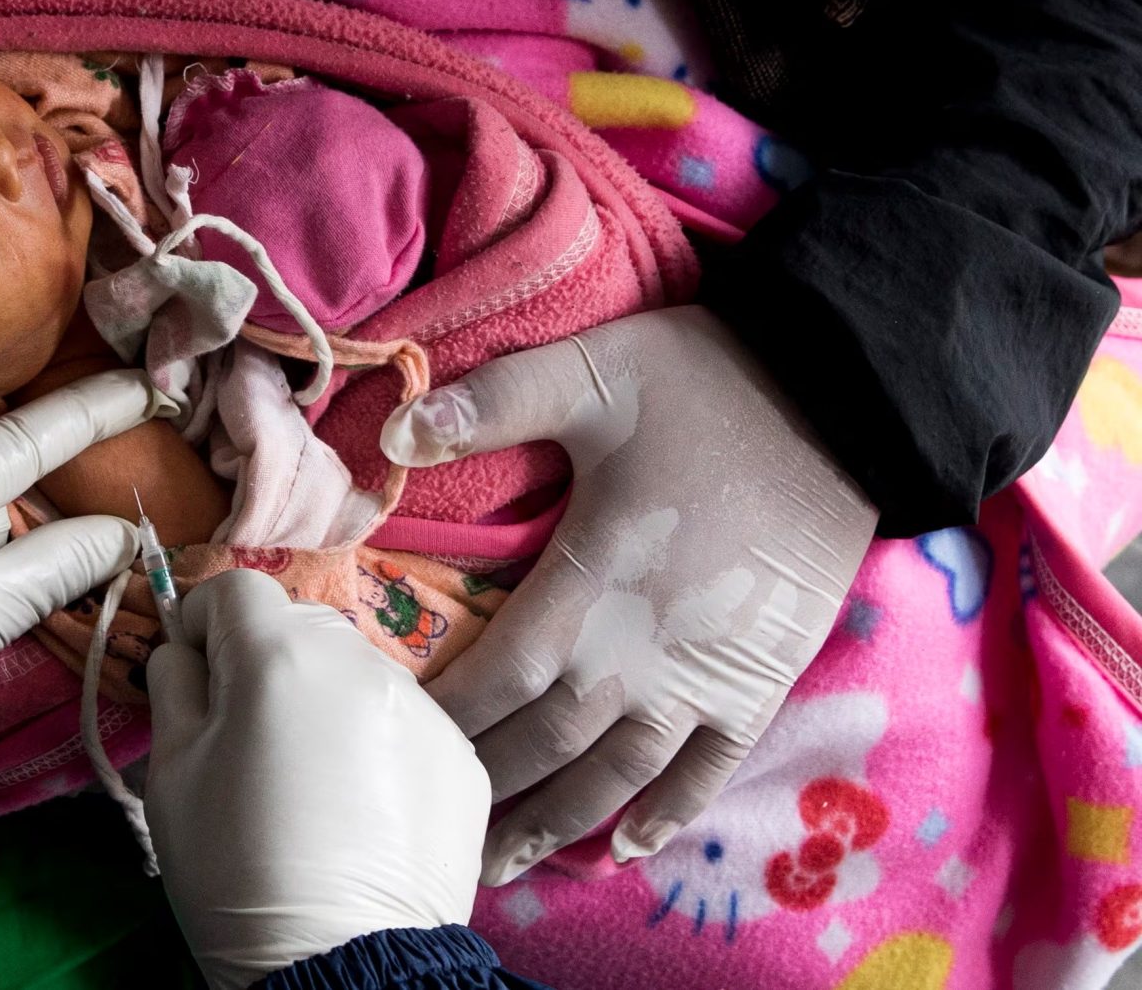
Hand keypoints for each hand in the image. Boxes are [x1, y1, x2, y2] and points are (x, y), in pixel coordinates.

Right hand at [146, 571, 486, 987]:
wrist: (343, 968)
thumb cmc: (235, 869)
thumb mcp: (171, 773)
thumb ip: (174, 685)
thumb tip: (186, 651)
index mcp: (278, 655)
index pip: (233, 590)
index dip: (203, 626)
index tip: (195, 678)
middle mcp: (359, 661)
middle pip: (298, 626)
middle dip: (265, 662)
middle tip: (250, 740)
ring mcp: (421, 707)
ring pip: (354, 672)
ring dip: (324, 701)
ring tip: (313, 782)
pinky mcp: (461, 757)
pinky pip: (402, 723)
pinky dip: (375, 746)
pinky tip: (362, 809)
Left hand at [379, 305, 876, 883]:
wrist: (844, 401)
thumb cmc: (704, 385)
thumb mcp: (588, 374)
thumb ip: (488, 405)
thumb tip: (392, 436)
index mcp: (588, 586)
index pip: (495, 678)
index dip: (443, 718)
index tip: (393, 743)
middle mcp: (641, 653)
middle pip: (545, 744)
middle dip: (484, 786)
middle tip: (427, 823)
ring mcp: (706, 678)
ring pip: (616, 775)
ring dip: (557, 821)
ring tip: (500, 863)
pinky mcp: (762, 680)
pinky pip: (709, 769)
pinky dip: (666, 813)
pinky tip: (624, 846)